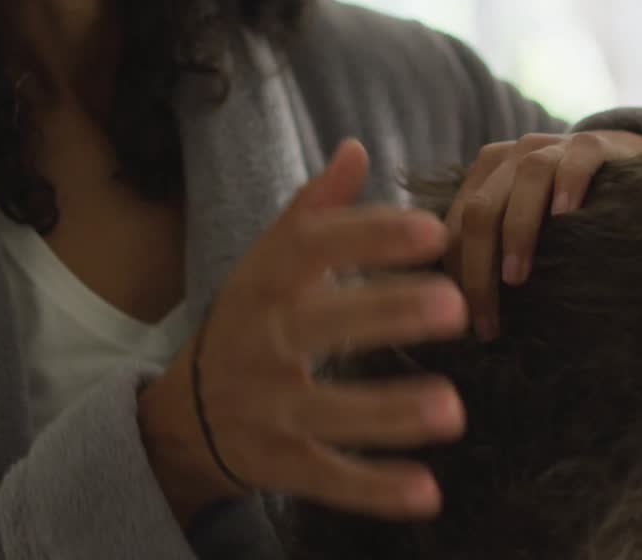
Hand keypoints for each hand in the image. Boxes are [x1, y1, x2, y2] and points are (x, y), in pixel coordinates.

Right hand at [140, 140, 467, 523]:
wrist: (185, 414)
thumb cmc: (251, 320)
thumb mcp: (270, 262)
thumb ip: (315, 211)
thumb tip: (356, 149)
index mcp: (267, 281)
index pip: (315, 248)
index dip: (373, 237)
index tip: (434, 230)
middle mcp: (264, 341)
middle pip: (323, 325)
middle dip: (388, 314)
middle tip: (456, 306)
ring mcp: (269, 406)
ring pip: (328, 410)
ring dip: (390, 413)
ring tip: (454, 411)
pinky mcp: (279, 463)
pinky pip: (327, 478)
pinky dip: (374, 490)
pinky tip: (428, 493)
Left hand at [444, 130, 641, 339]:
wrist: (622, 158)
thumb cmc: (566, 208)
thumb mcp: (527, 223)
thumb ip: (498, 249)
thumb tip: (469, 314)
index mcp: (485, 177)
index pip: (457, 227)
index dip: (456, 275)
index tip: (466, 321)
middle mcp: (511, 158)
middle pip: (481, 210)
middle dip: (477, 269)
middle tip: (487, 320)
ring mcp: (551, 147)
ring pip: (524, 182)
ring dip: (517, 232)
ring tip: (516, 278)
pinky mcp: (593, 145)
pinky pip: (575, 162)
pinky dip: (568, 185)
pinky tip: (566, 216)